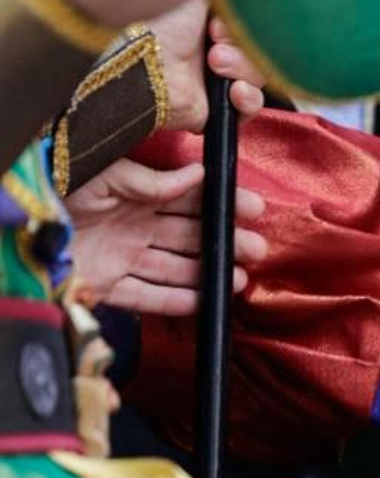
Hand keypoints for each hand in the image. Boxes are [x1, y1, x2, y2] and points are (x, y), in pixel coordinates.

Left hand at [67, 157, 267, 316]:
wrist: (24, 225)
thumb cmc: (59, 188)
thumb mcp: (106, 174)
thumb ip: (151, 181)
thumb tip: (196, 175)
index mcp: (136, 195)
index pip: (190, 199)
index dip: (221, 203)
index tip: (252, 209)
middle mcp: (135, 226)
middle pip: (190, 236)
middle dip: (225, 242)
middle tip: (257, 249)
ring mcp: (124, 256)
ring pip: (176, 268)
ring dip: (209, 273)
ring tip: (239, 279)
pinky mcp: (108, 284)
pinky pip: (148, 296)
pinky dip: (177, 302)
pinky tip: (204, 302)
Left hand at [148, 4, 268, 136]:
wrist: (148, 63)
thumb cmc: (164, 23)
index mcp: (216, 23)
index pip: (254, 25)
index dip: (247, 23)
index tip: (222, 21)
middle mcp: (220, 50)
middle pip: (260, 50)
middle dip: (243, 45)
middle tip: (214, 39)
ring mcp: (221, 81)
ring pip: (260, 76)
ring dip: (243, 68)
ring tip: (215, 64)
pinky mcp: (220, 109)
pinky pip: (252, 106)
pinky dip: (248, 98)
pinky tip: (234, 90)